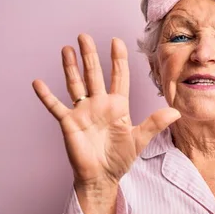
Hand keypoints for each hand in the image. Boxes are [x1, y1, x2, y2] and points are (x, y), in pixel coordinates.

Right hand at [32, 34, 180, 190]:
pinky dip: (46, 96)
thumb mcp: (140, 139)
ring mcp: (82, 112)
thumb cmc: (120, 159)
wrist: (102, 177)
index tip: (116, 41)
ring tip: (66, 49)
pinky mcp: (69, 123)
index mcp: (117, 106)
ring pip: (75, 84)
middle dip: (90, 55)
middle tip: (85, 35)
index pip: (118, 77)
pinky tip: (38, 82)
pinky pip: (55, 106)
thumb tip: (176, 112)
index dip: (117, 59)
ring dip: (70, 67)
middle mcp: (99, 104)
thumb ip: (155, 123)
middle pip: (94, 74)